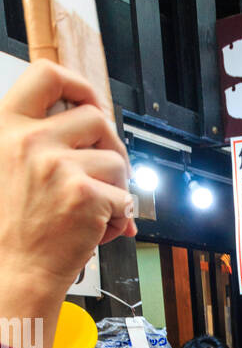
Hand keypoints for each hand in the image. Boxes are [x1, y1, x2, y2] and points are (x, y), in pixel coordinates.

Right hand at [0, 62, 132, 347]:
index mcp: (7, 127)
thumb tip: (96, 120)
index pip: (46, 74)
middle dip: (110, 145)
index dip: (78, 83)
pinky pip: (124, 195)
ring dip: (116, 186)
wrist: (15, 272)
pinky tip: (95, 228)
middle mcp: (29, 140)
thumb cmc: (15, 226)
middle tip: (106, 171)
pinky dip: (119, 215)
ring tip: (93, 209)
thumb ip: (45, 142)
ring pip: (116, 160)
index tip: (90, 102)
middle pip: (96, 117)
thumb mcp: (11, 168)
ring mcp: (58, 166)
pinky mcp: (85, 194)